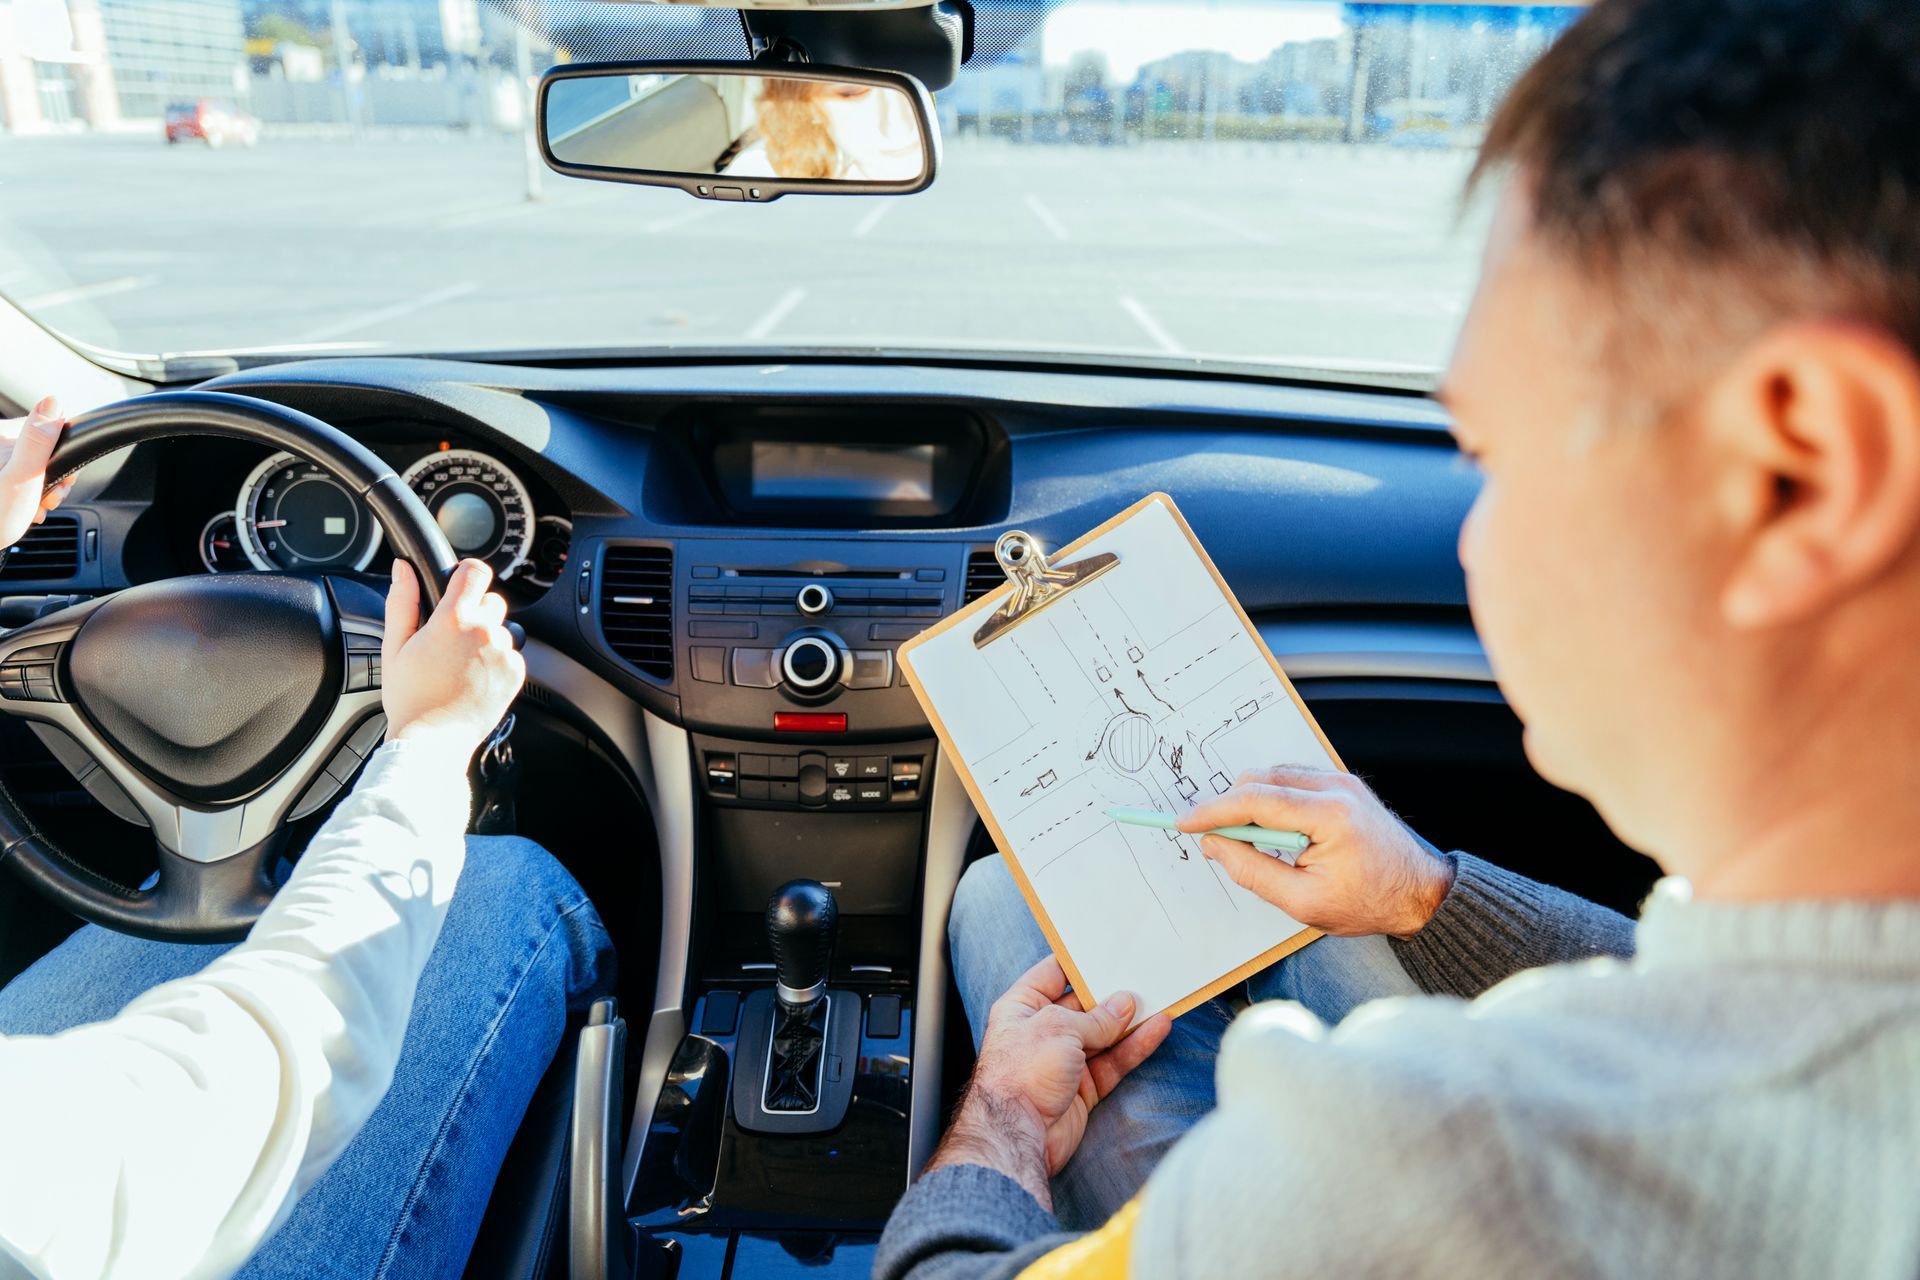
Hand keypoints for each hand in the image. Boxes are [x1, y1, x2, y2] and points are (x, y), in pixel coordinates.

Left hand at [0, 396, 74, 547]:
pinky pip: (20, 472)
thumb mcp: (22, 477)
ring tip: (33, 507)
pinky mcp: (0, 470)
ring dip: (42, 487)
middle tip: (46, 498)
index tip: (61, 480)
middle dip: (54, 475)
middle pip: (43, 447)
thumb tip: (53, 401)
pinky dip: (27, 490)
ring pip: (33, 462)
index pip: (52, 428)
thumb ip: (39, 440)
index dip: (65, 455)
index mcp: (2, 435)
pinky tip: (23, 506)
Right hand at [381, 558, 523, 757]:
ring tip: (461, 664)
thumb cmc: (410, 698)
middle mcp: (484, 632)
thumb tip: (404, 569)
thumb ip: (402, 601)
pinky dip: (496, 662)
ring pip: (501, 629)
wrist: (432, 742)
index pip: (475, 571)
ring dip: (486, 639)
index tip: (459, 586)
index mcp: (453, 619)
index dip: (466, 575)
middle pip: (491, 600)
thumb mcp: (395, 646)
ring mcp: (504, 653)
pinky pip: (510, 654)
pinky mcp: (516, 673)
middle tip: (452, 639)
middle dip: (474, 612)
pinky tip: (473, 679)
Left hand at [928, 956, 1170, 1209]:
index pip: (1052, 974)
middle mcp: (1041, 1031)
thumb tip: (1125, 1004)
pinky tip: (1157, 1029)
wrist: (1016, 1135)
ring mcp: (1063, 1060)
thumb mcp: (1059, 1029)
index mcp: (1022, 1007)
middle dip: (1113, 994)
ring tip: (1162, 1001)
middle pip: (1083, 1005)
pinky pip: (1113, 1062)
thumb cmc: (1021, 1073)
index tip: (1109, 948)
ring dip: (1130, 1022)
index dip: (1079, 961)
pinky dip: (1134, 1047)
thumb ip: (1096, 1018)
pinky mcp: (1083, 1088)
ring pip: (1104, 1035)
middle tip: (1144, 976)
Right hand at [1178, 766, 1454, 939]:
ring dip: (1252, 803)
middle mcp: (1336, 787)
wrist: (1421, 893)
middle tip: (1215, 839)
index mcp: (1329, 815)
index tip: (1185, 821)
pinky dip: (1273, 799)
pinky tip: (1275, 831)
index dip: (1213, 810)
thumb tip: (1215, 846)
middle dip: (1230, 807)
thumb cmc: (1369, 902)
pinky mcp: (1343, 784)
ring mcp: (1341, 781)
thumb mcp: (1303, 902)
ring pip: (1274, 775)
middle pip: (1261, 780)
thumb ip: (1252, 872)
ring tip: (1252, 843)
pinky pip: (1293, 780)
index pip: (1255, 801)